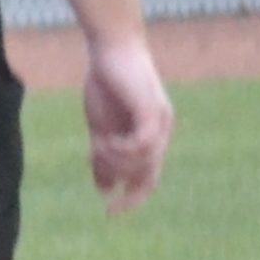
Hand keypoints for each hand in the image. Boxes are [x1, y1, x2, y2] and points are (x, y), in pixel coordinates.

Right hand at [82, 35, 171, 212]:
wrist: (111, 47)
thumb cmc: (106, 81)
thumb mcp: (101, 126)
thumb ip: (103, 155)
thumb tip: (103, 188)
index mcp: (151, 137)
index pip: (147, 177)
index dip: (131, 198)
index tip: (110, 212)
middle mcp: (161, 132)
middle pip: (149, 176)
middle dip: (130, 194)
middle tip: (108, 204)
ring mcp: (159, 122)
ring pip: (144, 161)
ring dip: (117, 163)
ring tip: (97, 150)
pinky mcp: (151, 110)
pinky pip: (143, 143)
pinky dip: (123, 149)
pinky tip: (104, 142)